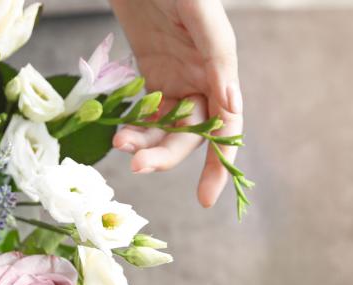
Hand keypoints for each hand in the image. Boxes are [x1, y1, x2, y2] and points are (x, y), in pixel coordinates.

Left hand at [109, 0, 242, 207]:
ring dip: (146, 143)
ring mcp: (175, 79)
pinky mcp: (151, 74)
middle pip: (191, 133)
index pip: (227, 126)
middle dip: (167, 154)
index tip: (206, 198)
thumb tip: (232, 106)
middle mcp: (202, 80)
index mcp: (221, 69)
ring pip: (166, 128)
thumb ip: (218, 59)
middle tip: (138, 166)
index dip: (219, 163)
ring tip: (121, 145)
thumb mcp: (199, 15)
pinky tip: (120, 133)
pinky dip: (134, 127)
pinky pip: (146, 113)